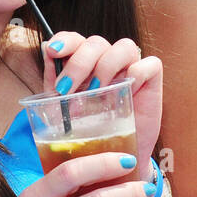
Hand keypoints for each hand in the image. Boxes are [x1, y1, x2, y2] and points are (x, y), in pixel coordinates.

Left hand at [41, 33, 163, 168]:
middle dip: (79, 64)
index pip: (76, 39)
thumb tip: (45, 48)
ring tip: (95, 92)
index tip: (53, 51)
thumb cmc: (88, 130)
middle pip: (96, 43)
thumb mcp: (64, 107)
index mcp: (85, 61)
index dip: (65, 40)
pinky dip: (137, 74)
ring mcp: (131, 66)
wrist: (112, 157)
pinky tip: (127, 93)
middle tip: (66, 90)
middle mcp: (108, 59)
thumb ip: (54, 80)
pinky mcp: (151, 79)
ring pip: (124, 47)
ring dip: (106, 67)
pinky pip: (149, 64)